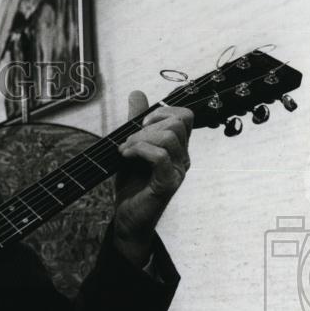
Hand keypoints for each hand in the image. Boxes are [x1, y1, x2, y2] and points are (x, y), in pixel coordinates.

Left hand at [113, 90, 193, 265]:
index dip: (163, 112)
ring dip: (140, 138)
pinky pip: (160, 156)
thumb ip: (135, 121)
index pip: (185, 115)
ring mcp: (178, 171)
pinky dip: (139, 150)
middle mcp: (183, 157)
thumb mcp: (130, 147)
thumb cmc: (131, 184)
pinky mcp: (168, 184)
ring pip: (170, 136)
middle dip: (148, 125)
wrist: (126, 218)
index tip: (140, 123)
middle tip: (128, 141)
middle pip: (179, 122)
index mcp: (177, 147)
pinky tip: (125, 156)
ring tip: (124, 151)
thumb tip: (137, 93)